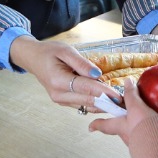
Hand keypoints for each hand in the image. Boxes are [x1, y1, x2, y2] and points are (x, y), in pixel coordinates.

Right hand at [8, 37, 122, 112]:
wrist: (33, 59)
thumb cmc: (49, 52)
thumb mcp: (65, 51)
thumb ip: (81, 63)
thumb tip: (97, 74)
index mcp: (58, 80)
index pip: (86, 88)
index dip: (103, 92)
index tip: (118, 95)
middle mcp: (59, 94)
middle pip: (87, 101)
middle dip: (106, 102)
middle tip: (124, 103)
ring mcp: (60, 100)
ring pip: (86, 106)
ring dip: (102, 106)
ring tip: (119, 105)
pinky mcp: (63, 102)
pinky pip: (81, 105)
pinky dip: (94, 104)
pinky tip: (107, 103)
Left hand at [87, 80, 157, 142]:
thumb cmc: (144, 129)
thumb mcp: (136, 107)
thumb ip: (132, 95)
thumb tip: (127, 82)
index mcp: (120, 127)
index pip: (104, 125)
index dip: (97, 124)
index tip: (90, 127)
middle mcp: (128, 137)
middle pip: (121, 128)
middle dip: (123, 121)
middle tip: (127, 114)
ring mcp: (140, 144)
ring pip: (135, 133)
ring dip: (139, 126)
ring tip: (149, 117)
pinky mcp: (152, 146)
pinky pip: (148, 137)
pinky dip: (151, 130)